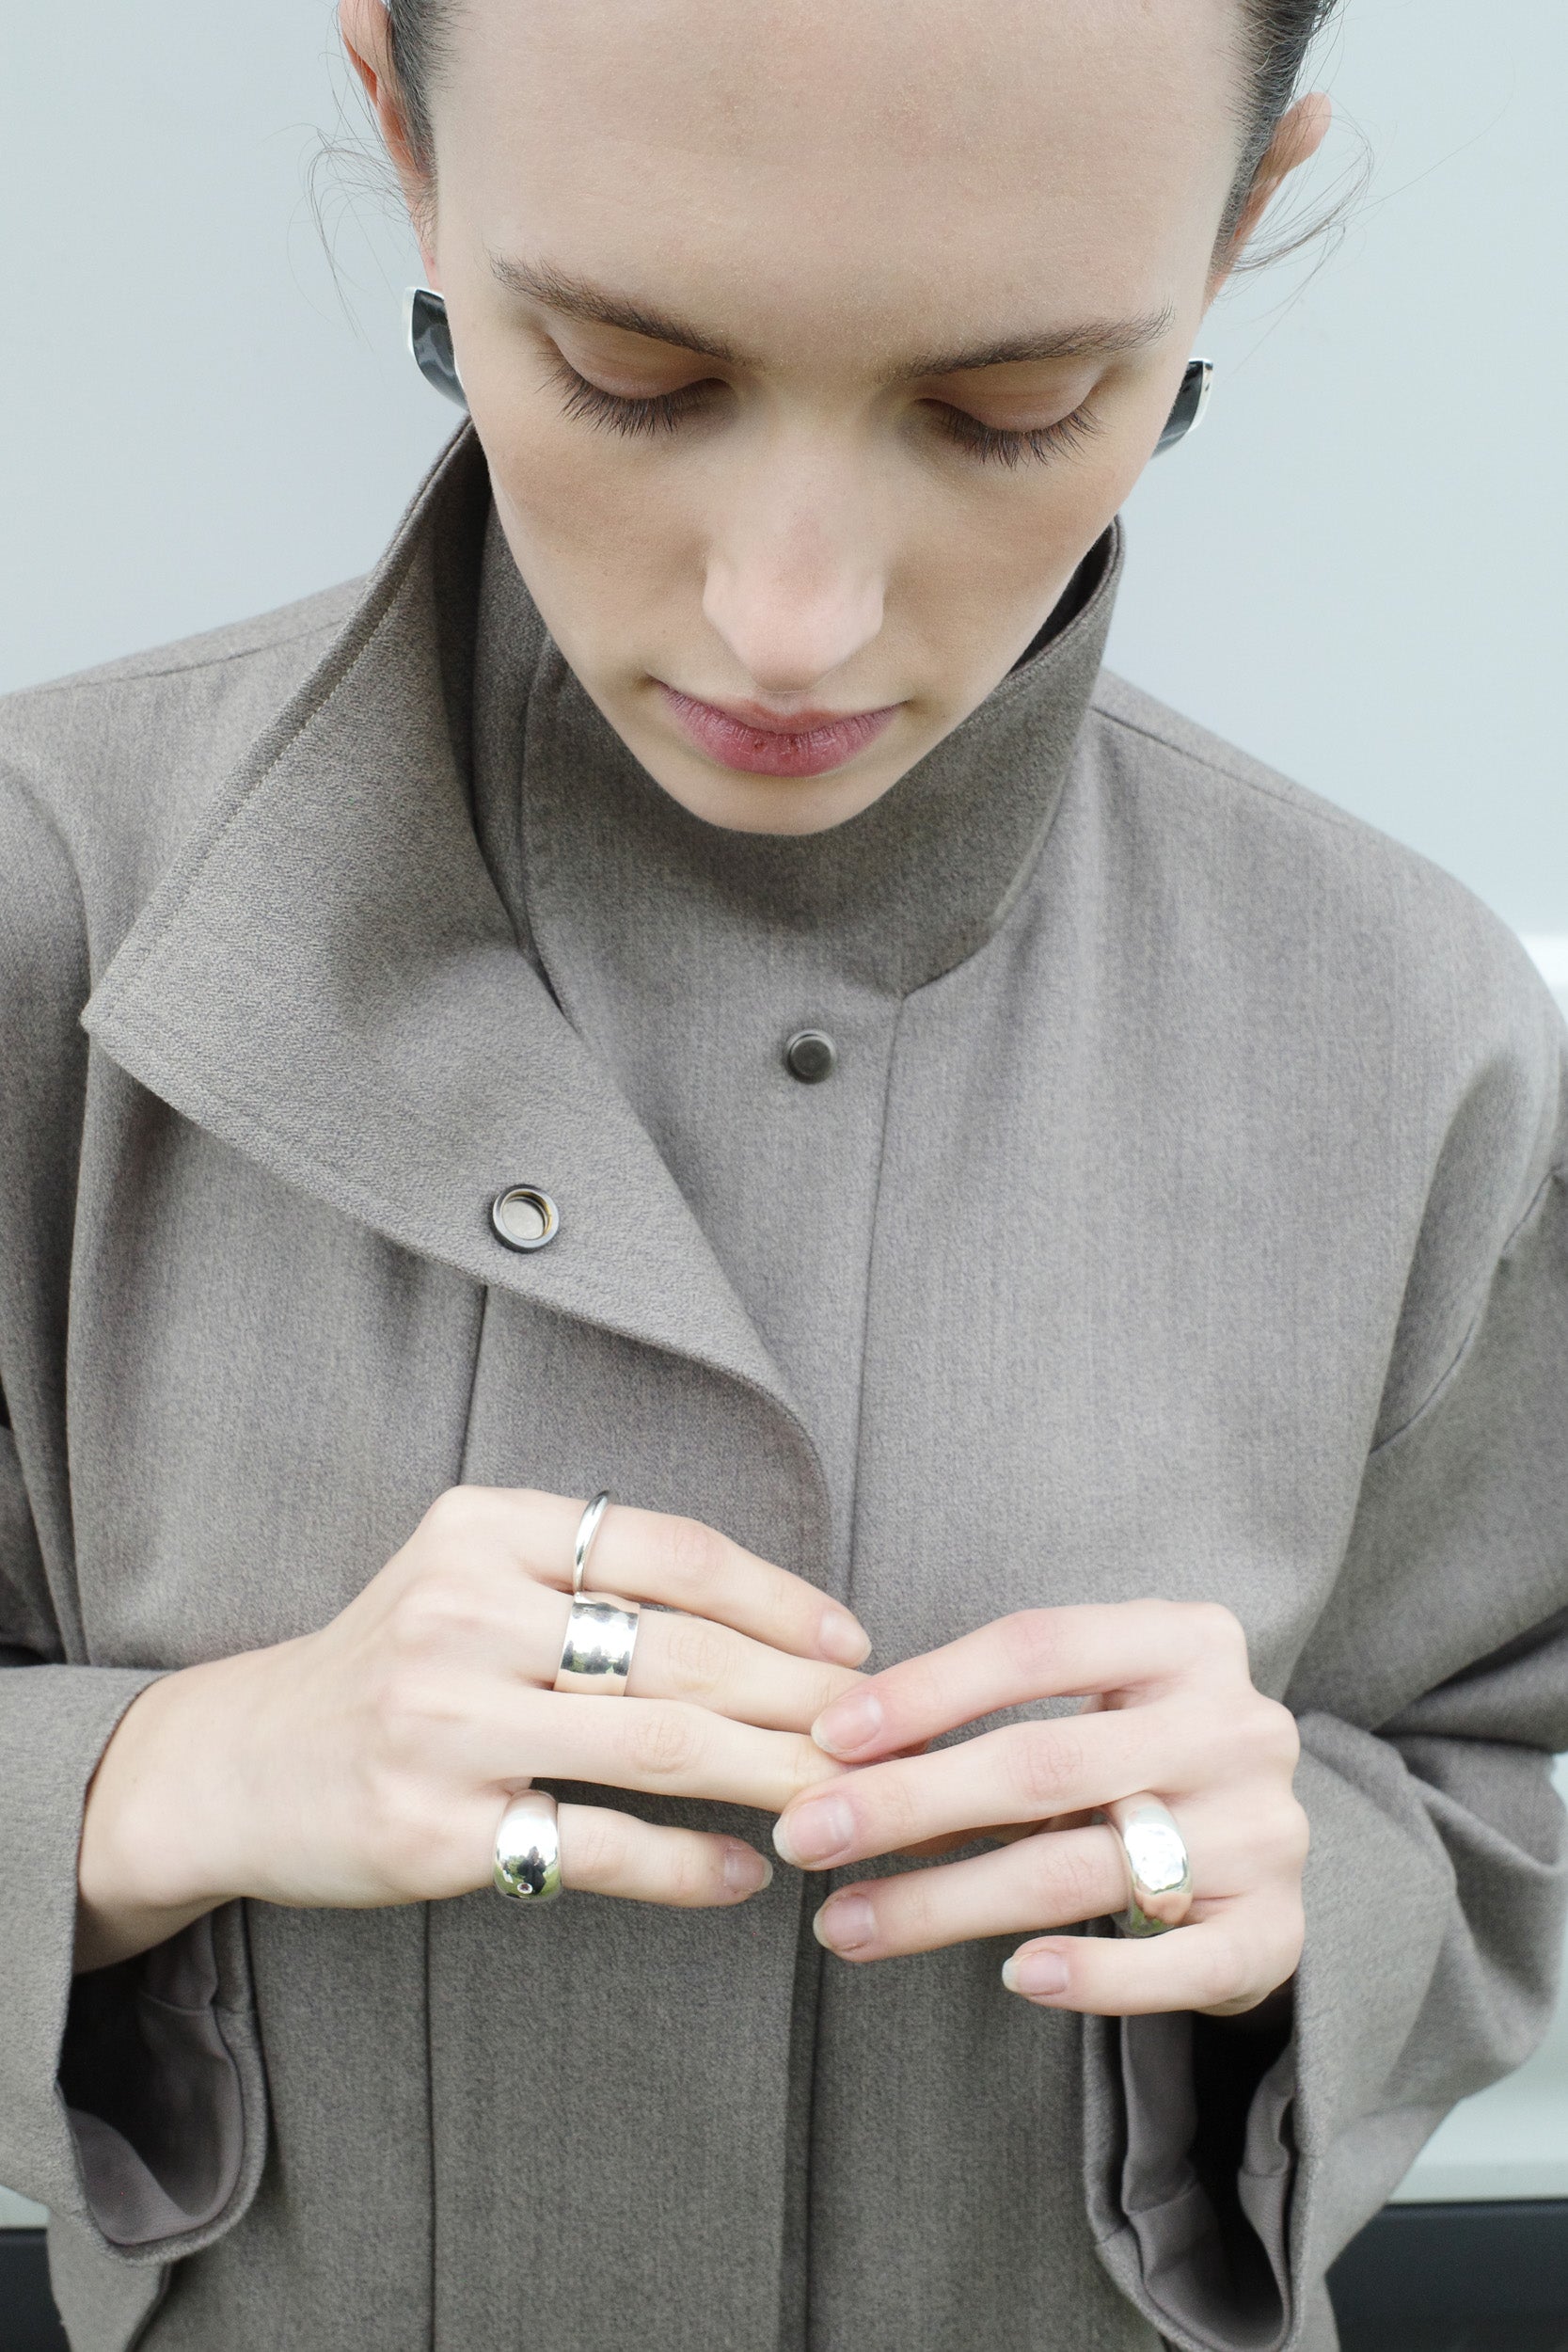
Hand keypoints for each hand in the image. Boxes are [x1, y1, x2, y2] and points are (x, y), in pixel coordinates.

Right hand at [77, 1488, 866, 1970]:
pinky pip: (595, 1844)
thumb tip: (775, 1626)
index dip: (781, 1599)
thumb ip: (592, 1578)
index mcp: (486, 1528)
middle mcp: (463, 1612)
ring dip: (773, 1776)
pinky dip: (687, 1866)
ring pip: (660, 1746)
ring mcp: (444, 1723)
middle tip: (881, 1735)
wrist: (238, 1763)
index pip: (671, 1553)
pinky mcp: (432, 1830)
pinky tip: (743, 1873)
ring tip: (844, 1800)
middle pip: (683, 1652)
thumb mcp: (471, 1577)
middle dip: (803, 1697)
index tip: (855, 1644)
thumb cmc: (393, 1664)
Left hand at [772, 1601, 1305, 2017]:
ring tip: (845, 1925)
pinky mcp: (1277, 1930)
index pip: (1038, 1647)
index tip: (826, 1736)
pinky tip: (1014, 1977)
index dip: (926, 1689)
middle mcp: (1237, 1726)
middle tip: (805, 1837)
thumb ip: (988, 1724)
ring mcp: (1264, 1830)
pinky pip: (1174, 1964)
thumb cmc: (1133, 1758)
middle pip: (1045, 1762)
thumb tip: (836, 1755)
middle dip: (907, 1802)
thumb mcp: (1084, 1711)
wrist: (1261, 1845)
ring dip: (946, 1902)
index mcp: (1188, 1639)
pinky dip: (1092, 1974)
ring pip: (1081, 1868)